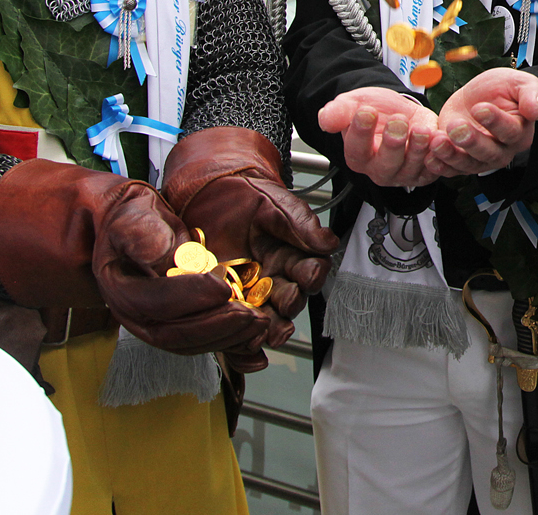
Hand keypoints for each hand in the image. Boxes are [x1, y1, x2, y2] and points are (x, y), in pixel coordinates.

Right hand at [0, 159, 269, 359]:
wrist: (133, 227)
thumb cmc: (132, 221)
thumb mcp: (133, 218)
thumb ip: (144, 236)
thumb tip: (160, 259)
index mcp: (123, 291)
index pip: (155, 304)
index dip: (190, 299)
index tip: (222, 287)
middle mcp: (138, 316)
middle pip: (175, 334)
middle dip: (216, 326)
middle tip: (250, 314)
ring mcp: (158, 325)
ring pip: (192, 344)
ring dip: (228, 338)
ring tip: (259, 323)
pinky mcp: (179, 325)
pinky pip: (203, 342)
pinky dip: (230, 343)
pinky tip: (254, 341)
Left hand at [161, 127, 342, 370]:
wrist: (208, 193)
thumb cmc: (246, 197)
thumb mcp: (276, 204)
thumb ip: (301, 224)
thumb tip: (328, 242)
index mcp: (292, 257)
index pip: (310, 272)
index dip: (313, 275)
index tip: (311, 271)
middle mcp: (274, 279)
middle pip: (290, 301)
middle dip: (290, 305)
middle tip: (286, 302)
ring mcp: (248, 293)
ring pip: (265, 319)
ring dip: (268, 328)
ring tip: (264, 331)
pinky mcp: (221, 302)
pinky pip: (234, 325)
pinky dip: (240, 341)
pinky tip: (242, 345)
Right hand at [319, 86, 441, 188]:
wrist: (400, 110)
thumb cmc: (376, 111)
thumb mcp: (354, 105)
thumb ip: (339, 112)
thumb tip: (324, 119)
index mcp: (358, 157)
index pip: (356, 151)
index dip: (360, 132)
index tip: (366, 112)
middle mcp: (380, 170)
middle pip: (385, 165)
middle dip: (392, 145)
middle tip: (397, 122)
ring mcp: (404, 173)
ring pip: (412, 168)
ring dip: (418, 149)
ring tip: (420, 129)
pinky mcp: (427, 170)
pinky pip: (434, 168)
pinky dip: (438, 156)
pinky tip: (439, 141)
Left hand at [426, 67, 537, 175]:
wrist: (479, 95)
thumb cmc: (502, 89)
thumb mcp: (519, 83)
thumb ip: (531, 94)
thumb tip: (535, 111)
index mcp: (519, 132)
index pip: (510, 131)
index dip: (495, 121)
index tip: (480, 108)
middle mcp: (502, 151)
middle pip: (488, 152)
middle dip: (471, 141)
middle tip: (456, 126)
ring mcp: (480, 159)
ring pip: (468, 164)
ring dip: (451, 155)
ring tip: (437, 140)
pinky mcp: (460, 161)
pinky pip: (450, 169)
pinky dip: (439, 165)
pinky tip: (429, 157)